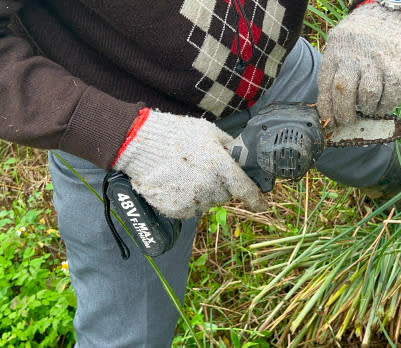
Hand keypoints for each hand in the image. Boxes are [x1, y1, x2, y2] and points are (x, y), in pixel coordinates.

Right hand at [113, 109, 267, 218]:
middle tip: (204, 170)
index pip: (244, 189)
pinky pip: (190, 209)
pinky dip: (186, 199)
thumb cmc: (176, 134)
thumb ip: (229, 146)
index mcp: (219, 166)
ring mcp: (191, 200)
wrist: (138, 144)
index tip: (262, 205)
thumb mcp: (209, 132)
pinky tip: (176, 183)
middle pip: (225, 195)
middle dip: (220, 185)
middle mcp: (208, 186)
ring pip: (207, 202)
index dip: (255, 199)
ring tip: (186, 174)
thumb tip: (242, 155)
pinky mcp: (176, 209)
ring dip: (203, 193)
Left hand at [317, 3, 400, 126]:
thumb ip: (334, 71)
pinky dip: (385, 106)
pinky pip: (390, 96)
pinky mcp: (398, 67)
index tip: (331, 120)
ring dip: (367, 108)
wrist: (387, 14)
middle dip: (344, 113)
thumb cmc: (359, 38)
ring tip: (368, 107)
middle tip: (348, 121)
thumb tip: (328, 108)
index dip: (327, 109)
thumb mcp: (339, 46)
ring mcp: (377, 62)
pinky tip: (382, 104)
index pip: (326, 87)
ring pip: (367, 96)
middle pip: (344, 92)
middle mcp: (355, 57)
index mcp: (335, 53)